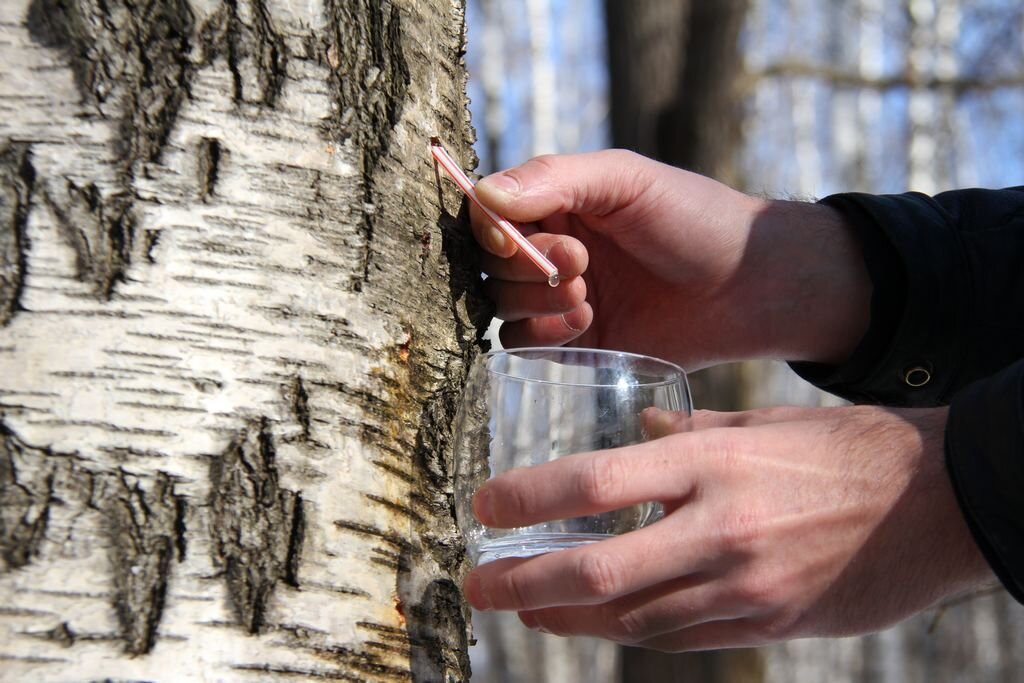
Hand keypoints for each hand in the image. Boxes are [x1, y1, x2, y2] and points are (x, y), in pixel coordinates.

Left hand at [462, 406, 993, 650]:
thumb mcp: (762, 424)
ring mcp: (742, 586)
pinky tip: (602, 623)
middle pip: (595, 570)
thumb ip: (692, 434)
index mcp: (710, 464)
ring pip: (630, 618)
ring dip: (568, 618)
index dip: (526, 498)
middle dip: (523, 582)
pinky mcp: (765, 623)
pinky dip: (630, 630)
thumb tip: (638, 434)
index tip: (485, 505)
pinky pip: (678, 637)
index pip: (592, 482)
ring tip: (528, 608)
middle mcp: (717, 529)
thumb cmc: (846, 450)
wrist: (939, 505)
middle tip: (477, 583)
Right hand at [471, 150, 870, 368]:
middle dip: (526, 264)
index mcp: (557, 200)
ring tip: (588, 297)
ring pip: (500, 301)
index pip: (487, 209)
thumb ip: (555, 178)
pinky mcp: (570, 342)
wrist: (747, 287)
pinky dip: (542, 335)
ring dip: (536, 299)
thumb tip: (483, 195)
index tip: (512, 236)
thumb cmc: (693, 218)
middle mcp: (548, 246)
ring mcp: (556, 296)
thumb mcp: (626, 180)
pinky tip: (586, 324)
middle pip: (489, 259)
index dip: (489, 225)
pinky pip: (521, 343)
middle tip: (581, 263)